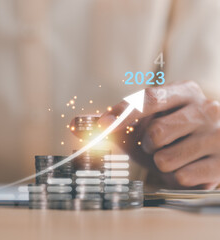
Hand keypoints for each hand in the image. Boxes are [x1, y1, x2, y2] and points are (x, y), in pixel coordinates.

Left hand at [73, 81, 219, 188]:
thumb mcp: (141, 124)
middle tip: (154, 144)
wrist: (202, 153)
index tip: (102, 124)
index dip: (122, 113)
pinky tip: (184, 168)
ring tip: (171, 156)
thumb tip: (74, 123)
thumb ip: (110, 122)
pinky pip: (180, 177)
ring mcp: (218, 135)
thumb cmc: (166, 135)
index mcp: (184, 91)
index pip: (148, 98)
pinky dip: (173, 178)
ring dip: (159, 163)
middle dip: (147, 144)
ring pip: (165, 159)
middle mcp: (207, 108)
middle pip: (157, 132)